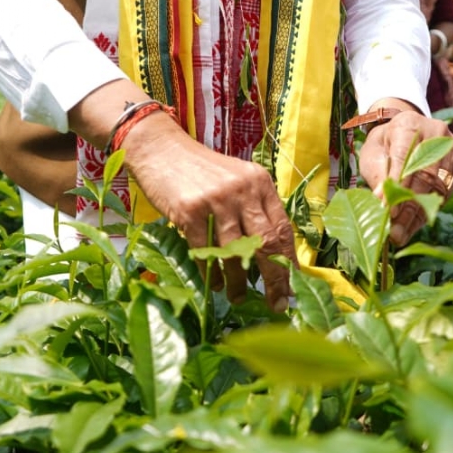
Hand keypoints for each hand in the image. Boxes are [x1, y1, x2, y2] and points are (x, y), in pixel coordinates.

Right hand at [124, 114, 296, 312]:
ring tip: (237, 297)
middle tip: (277, 304)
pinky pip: (206, 253)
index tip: (291, 288)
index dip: (290, 262)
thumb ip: (254, 207)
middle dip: (275, 279)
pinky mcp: (190, 211)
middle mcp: (243, 190)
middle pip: (267, 243)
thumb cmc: (200, 169)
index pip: (283, 228)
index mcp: (260, 182)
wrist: (161, 148)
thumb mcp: (236, 179)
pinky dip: (211, 274)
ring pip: (236, 253)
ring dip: (238, 283)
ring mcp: (217, 200)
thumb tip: (271, 253)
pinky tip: (214, 285)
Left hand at [358, 108, 452, 246]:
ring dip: (419, 214)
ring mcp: (451, 149)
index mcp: (409, 125)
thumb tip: (382, 201)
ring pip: (437, 187)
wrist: (407, 134)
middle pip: (424, 175)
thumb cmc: (385, 146)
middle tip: (394, 233)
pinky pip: (445, 193)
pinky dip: (428, 212)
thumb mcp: (373, 154)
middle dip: (408, 207)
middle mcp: (435, 133)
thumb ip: (377, 174)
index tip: (389, 211)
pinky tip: (414, 226)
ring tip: (402, 235)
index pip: (405, 157)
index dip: (398, 186)